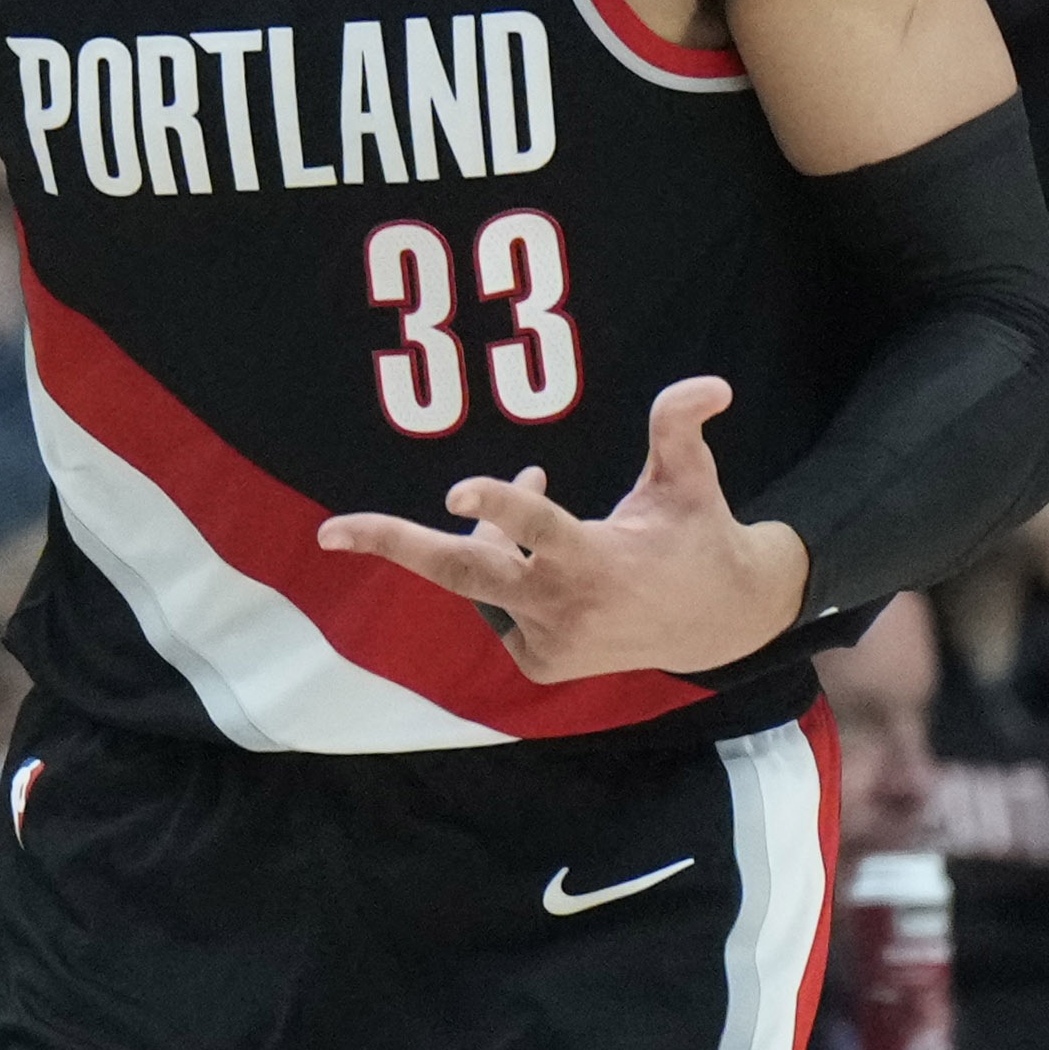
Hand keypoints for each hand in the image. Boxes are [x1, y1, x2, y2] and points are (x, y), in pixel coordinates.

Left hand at [315, 377, 808, 681]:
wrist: (716, 624)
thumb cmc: (695, 536)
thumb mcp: (691, 480)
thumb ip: (681, 427)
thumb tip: (712, 385)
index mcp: (593, 558)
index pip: (536, 529)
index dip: (496, 507)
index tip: (454, 493)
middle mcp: (561, 607)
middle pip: (465, 571)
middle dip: (395, 546)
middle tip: (331, 531)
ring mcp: (544, 642)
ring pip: (482, 576)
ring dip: (487, 533)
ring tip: (522, 491)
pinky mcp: (538, 664)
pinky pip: (498, 605)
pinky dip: (507, 572)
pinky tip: (542, 563)